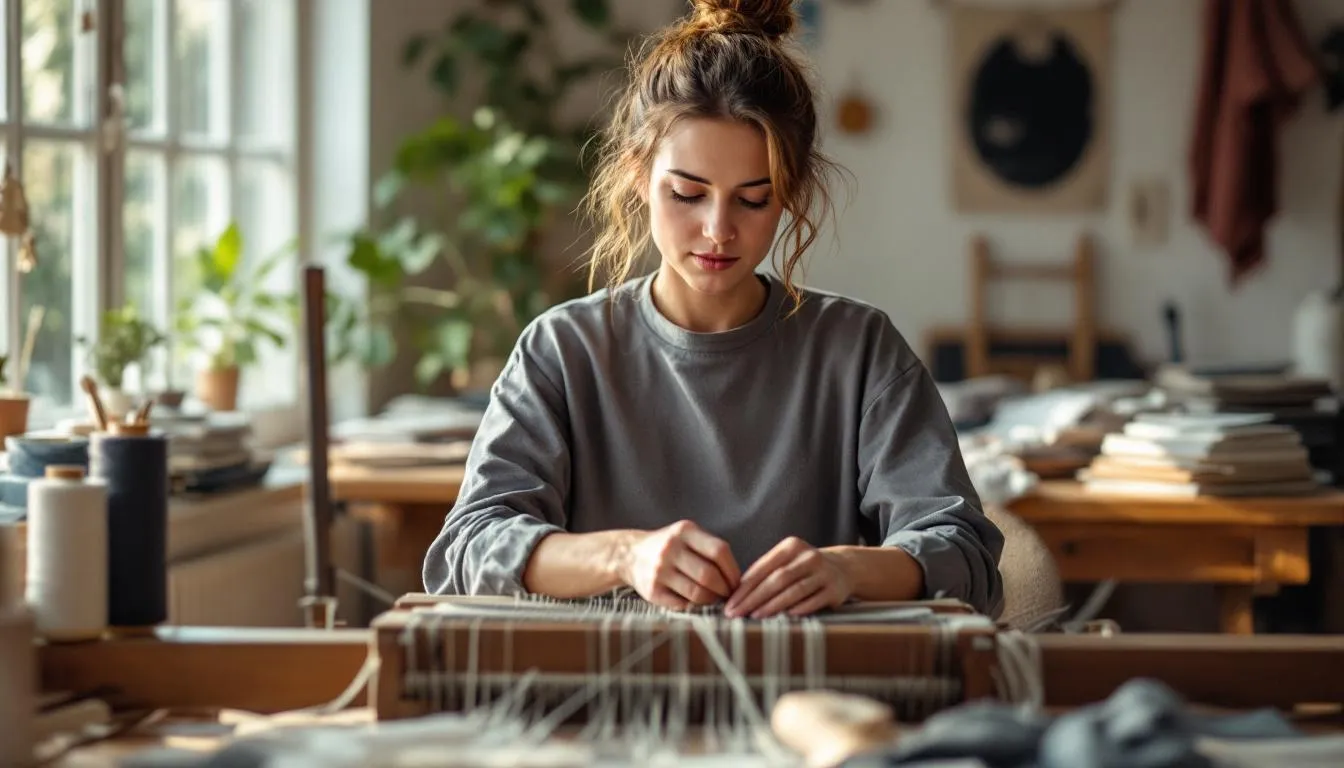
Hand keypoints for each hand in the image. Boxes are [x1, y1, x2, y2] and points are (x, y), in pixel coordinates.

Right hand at [618, 520, 740, 609]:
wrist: (630, 554)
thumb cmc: (670, 547)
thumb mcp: (687, 535)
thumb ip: (710, 549)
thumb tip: (738, 580)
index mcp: (684, 531)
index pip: (719, 551)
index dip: (733, 571)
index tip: (737, 582)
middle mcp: (670, 549)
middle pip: (709, 575)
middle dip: (724, 589)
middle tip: (728, 595)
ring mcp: (660, 570)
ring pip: (697, 593)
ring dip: (712, 600)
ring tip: (714, 599)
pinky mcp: (652, 591)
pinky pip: (682, 604)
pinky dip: (694, 606)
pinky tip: (697, 603)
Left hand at [725, 537, 851, 618]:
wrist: (844, 568)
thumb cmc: (804, 568)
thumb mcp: (787, 561)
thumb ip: (765, 573)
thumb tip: (735, 595)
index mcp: (791, 546)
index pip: (762, 568)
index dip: (745, 587)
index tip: (730, 603)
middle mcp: (808, 556)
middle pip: (777, 579)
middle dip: (753, 598)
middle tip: (737, 613)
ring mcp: (824, 572)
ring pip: (794, 590)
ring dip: (773, 605)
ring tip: (755, 616)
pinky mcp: (835, 589)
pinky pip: (814, 601)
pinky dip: (799, 609)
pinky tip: (785, 618)